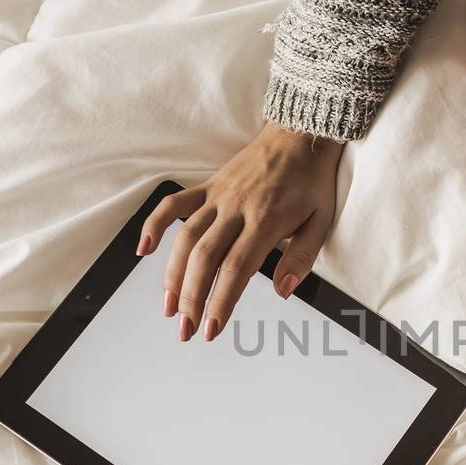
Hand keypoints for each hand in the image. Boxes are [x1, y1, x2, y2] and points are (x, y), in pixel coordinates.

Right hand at [138, 121, 343, 340]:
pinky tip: (143, 250)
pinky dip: (154, 224)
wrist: (299, 135)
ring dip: (173, 275)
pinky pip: (174, 204)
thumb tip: (283, 290)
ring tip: (169, 307)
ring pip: (186, 237)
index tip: (212, 328)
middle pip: (206, 258)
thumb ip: (302, 258)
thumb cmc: (311, 181)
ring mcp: (218, 196)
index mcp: (266, 220)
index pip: (237, 268)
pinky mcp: (207, 186)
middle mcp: (237, 208)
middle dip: (193, 298)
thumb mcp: (321, 221)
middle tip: (186, 329)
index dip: (222, 300)